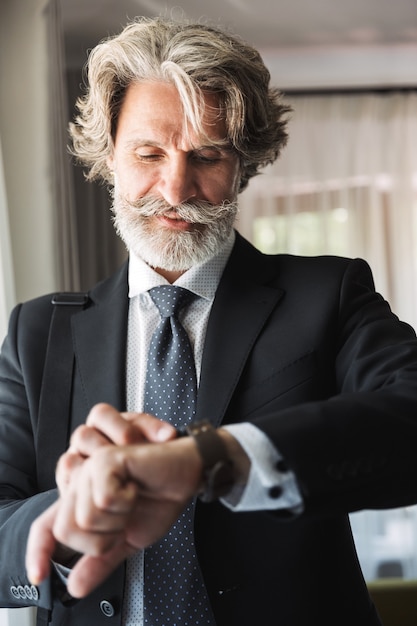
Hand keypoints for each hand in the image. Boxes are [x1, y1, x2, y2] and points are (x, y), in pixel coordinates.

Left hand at [26, 403, 180, 596]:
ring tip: (133, 499)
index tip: (39, 576)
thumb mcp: (129, 538)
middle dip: (102, 538)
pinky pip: (103, 499)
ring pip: (84, 517)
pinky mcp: (104, 459)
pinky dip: (127, 500)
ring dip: (118, 517)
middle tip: (125, 519)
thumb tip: (75, 587)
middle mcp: (79, 483)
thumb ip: (101, 561)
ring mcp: (89, 468)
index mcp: (81, 503)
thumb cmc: (159, 498)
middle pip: (65, 530)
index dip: (38, 552)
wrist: (186, 474)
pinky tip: (136, 485)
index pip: (46, 527)